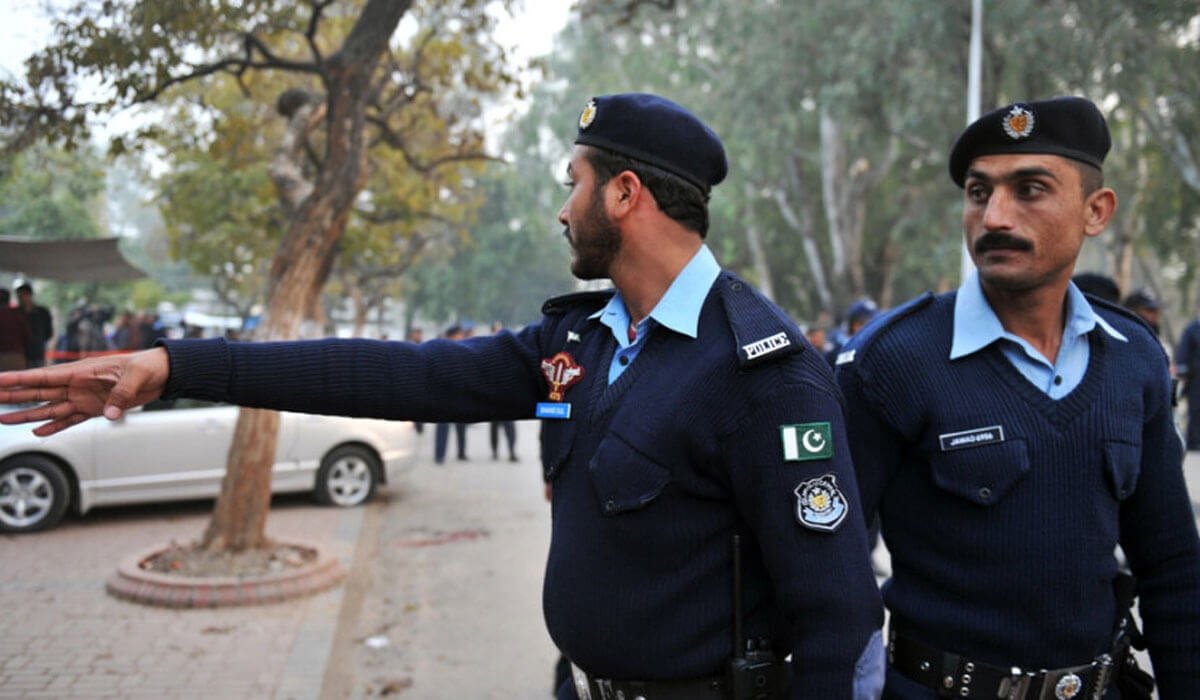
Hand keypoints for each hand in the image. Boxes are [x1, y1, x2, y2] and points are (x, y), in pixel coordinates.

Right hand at [0, 348, 169, 435]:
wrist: (161, 374)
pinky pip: (70, 420)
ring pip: (49, 408)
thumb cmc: (146, 367)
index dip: (18, 379)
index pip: (43, 377)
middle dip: (13, 396)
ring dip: (27, 415)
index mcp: (81, 372)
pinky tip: (37, 432)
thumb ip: (120, 394)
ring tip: (4, 418)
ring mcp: (84, 398)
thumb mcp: (135, 377)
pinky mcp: (95, 409)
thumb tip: (110, 414)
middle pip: (38, 392)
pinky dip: (54, 427)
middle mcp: (77, 385)